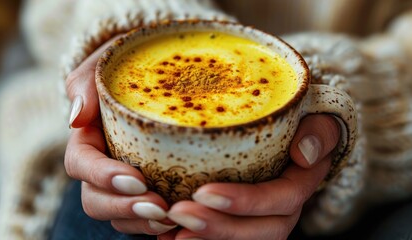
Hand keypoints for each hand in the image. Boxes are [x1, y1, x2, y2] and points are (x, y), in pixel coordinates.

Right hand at [64, 37, 176, 235]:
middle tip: (159, 206)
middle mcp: (102, 165)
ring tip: (173, 217)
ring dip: (143, 222)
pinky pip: (144, 217)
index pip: (81, 165)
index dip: (103, 177)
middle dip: (125, 208)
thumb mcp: (105, 64)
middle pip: (97, 200)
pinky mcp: (148, 188)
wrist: (153, 70)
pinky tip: (180, 222)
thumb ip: (85, 85)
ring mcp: (124, 181)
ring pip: (120, 215)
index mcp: (87, 138)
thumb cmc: (126, 65)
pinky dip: (158, 224)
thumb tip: (76, 119)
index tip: (136, 178)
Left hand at [163, 115, 339, 239]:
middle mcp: (284, 209)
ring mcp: (264, 219)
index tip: (204, 193)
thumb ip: (319, 132)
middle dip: (218, 227)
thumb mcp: (317, 120)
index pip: (281, 199)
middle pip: (259, 231)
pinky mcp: (245, 221)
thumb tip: (304, 153)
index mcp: (301, 183)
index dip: (246, 202)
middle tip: (178, 213)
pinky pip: (227, 239)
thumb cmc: (299, 123)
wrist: (294, 135)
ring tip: (171, 233)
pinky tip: (170, 237)